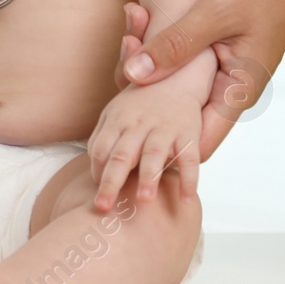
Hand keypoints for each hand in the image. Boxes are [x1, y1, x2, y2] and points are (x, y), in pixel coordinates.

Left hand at [87, 79, 201, 210]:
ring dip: (149, 176)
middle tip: (103, 206)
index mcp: (118, 120)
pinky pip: (190, 158)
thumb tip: (95, 174)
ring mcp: (164, 128)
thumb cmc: (140, 104)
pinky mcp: (188, 133)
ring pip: (154, 153)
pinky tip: (186, 199)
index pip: (100, 149)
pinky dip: (189, 178)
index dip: (97, 172)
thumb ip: (102, 139)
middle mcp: (139, 124)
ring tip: (144, 200)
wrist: (177, 77)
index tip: (97, 193)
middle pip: (122, 154)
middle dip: (112, 181)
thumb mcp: (115, 113)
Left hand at [115, 2, 244, 161]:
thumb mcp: (214, 12)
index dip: (162, 144)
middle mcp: (232, 91)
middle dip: (147, 98)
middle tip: (125, 57)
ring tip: (132, 35)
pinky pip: (183, 67)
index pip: (195, 146)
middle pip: (180, 119)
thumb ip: (175, 45)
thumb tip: (132, 75)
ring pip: (177, 90)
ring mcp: (226, 74)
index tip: (130, 120)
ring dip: (151, 70)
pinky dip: (161, 53)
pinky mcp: (220, 56)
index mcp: (237, 94)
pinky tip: (143, 24)